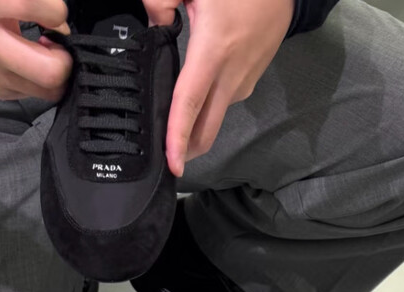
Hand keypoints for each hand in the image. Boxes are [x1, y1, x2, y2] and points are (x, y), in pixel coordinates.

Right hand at [0, 0, 70, 99]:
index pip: (51, 12)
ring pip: (44, 91)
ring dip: (52, 74)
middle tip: (57, 44)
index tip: (53, 14)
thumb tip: (56, 21)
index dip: (59, 13)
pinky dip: (31, 79)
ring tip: (40, 52)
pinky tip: (20, 59)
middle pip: (52, 71)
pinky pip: (22, 92)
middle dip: (64, 60)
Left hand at [144, 0, 292, 176]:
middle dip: (188, 151)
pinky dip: (208, 105)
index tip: (173, 164)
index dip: (178, 137)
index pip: (190, 104)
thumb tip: (153, 23)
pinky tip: (199, 89)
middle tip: (167, 161)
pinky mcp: (250, 80)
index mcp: (213, 52)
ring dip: (196, 124)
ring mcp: (243, 81)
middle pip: (207, 128)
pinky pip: (224, 99)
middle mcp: (230, 76)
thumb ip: (162, 0)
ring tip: (176, 116)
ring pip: (215, 115)